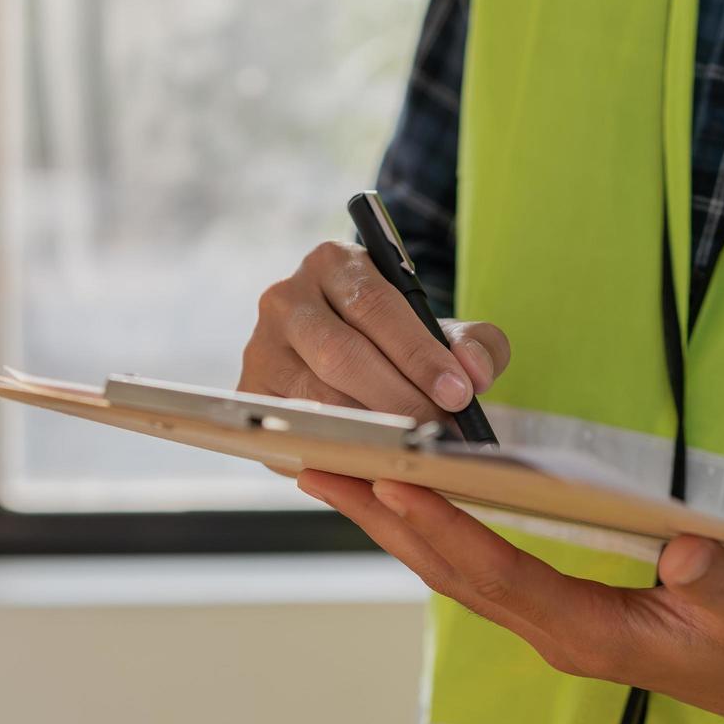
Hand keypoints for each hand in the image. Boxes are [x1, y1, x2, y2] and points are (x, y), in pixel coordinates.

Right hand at [238, 241, 510, 423]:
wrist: (347, 352)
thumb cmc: (397, 339)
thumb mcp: (441, 329)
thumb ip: (474, 344)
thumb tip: (474, 373)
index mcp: (333, 262)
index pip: (375, 306)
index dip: (418, 354)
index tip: (457, 394)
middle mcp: (285, 298)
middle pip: (340, 354)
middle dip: (398, 398)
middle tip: (439, 432)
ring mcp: (261, 347)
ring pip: (316, 398)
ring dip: (369, 429)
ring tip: (414, 449)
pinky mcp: (249, 392)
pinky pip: (294, 429)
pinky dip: (336, 449)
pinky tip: (372, 462)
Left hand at [298, 472, 723, 723]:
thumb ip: (722, 582)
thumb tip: (685, 549)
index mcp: (594, 631)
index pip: (499, 574)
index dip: (444, 527)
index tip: (392, 481)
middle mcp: (556, 630)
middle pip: (449, 570)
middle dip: (382, 519)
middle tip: (319, 466)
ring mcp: (551, 621)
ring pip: (452, 568)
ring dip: (391, 523)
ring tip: (334, 473)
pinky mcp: (556, 607)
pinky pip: (474, 564)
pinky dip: (429, 529)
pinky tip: (401, 500)